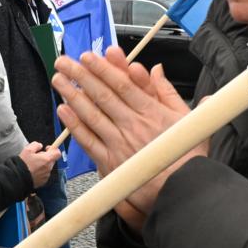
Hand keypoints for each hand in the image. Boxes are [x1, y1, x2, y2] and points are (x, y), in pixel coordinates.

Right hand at [18, 141, 60, 189]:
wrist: (18, 178)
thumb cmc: (23, 164)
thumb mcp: (28, 149)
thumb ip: (36, 145)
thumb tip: (40, 146)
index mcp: (47, 159)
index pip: (58, 152)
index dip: (53, 149)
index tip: (47, 148)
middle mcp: (49, 168)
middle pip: (52, 160)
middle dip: (46, 157)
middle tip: (36, 157)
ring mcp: (46, 175)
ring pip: (47, 167)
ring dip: (42, 165)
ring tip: (32, 165)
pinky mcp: (43, 181)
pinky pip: (44, 174)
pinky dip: (40, 172)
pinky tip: (32, 172)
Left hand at [53, 47, 203, 230]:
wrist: (182, 190)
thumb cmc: (186, 157)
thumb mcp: (189, 119)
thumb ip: (168, 93)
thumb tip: (157, 71)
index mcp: (151, 112)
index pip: (122, 84)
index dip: (103, 68)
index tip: (89, 57)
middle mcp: (133, 124)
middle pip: (102, 94)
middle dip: (81, 75)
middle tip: (64, 62)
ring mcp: (119, 143)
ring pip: (91, 113)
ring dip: (72, 95)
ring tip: (59, 80)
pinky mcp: (111, 162)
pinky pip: (88, 140)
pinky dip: (74, 125)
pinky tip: (63, 110)